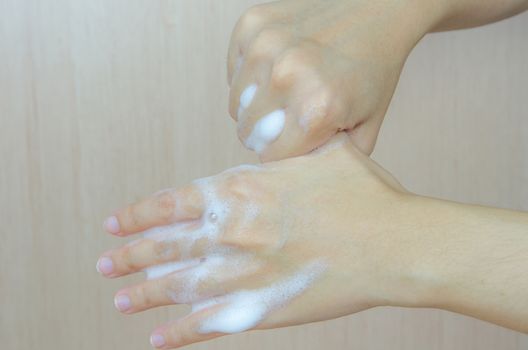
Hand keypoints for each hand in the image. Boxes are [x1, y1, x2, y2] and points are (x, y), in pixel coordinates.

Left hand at [97, 135, 427, 348]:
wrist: (394, 243)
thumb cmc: (364, 195)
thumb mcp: (324, 152)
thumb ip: (291, 149)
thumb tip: (285, 136)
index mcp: (243, 191)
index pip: (171, 204)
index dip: (138, 215)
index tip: (114, 223)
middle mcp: (232, 232)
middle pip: (165, 247)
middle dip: (131, 256)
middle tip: (106, 264)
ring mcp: (244, 272)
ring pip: (177, 287)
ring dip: (144, 295)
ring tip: (119, 298)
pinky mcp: (262, 308)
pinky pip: (209, 325)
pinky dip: (179, 334)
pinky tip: (156, 340)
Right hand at [227, 0, 435, 159]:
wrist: (378, 10)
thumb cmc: (372, 70)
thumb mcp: (367, 127)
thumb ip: (333, 162)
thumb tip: (299, 180)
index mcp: (316, 108)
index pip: (270, 158)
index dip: (284, 155)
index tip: (296, 144)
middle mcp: (285, 76)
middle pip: (248, 133)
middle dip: (268, 133)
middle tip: (291, 118)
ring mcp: (265, 46)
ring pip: (236, 105)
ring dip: (256, 106)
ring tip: (285, 93)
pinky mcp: (251, 25)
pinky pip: (233, 72)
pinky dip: (249, 76)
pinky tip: (276, 68)